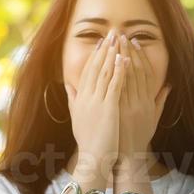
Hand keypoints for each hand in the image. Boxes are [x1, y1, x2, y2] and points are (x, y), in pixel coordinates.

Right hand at [64, 30, 124, 168]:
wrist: (93, 159)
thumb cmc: (88, 140)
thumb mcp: (76, 117)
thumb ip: (72, 99)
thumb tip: (68, 85)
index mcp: (80, 98)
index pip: (88, 71)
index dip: (95, 55)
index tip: (101, 42)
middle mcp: (87, 97)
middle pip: (96, 67)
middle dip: (105, 49)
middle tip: (112, 33)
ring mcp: (97, 102)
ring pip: (105, 72)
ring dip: (113, 54)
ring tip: (119, 40)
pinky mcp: (109, 108)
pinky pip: (115, 85)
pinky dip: (119, 71)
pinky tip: (124, 59)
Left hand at [117, 35, 170, 167]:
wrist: (129, 158)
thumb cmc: (140, 138)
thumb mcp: (154, 119)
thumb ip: (161, 101)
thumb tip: (169, 85)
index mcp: (148, 101)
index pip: (145, 73)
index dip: (140, 56)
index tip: (134, 42)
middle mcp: (140, 102)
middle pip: (134, 71)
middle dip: (127, 51)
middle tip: (122, 35)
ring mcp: (128, 107)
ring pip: (124, 77)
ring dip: (118, 59)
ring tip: (113, 43)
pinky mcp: (118, 112)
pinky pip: (115, 89)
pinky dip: (112, 76)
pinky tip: (108, 63)